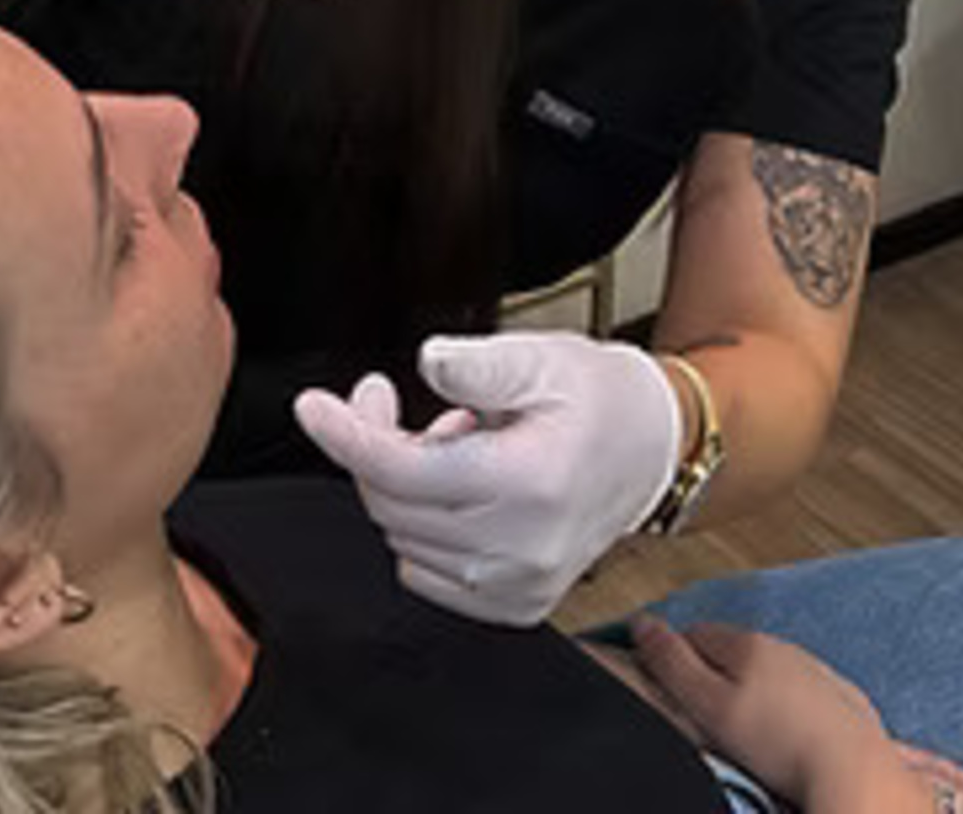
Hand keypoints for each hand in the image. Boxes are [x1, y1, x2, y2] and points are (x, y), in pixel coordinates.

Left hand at [293, 332, 682, 624]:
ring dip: (404, 485)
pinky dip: (420, 527)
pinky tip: (460, 488)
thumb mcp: (540, 357)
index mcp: (530, 482)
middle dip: (373, 443)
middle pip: (393, 504)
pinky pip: (424, 573)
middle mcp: (525, 546)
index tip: (311, 406)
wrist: (651, 450)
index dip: (346, 435)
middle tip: (390, 395)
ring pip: (402, 539)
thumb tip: (429, 361)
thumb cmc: (596, 397)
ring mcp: (520, 584)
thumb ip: (477, 363)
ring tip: (453, 442)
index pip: (405, 470)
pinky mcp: (516, 605)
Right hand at [629, 618, 962, 813]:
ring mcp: (818, 673)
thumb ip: (670, 663)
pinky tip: (789, 739)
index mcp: (747, 643)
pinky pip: (805, 695)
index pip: (694, 632)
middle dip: (716, 675)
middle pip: (733, 651)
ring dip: (756, 690)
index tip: (673, 690)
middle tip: (710, 719)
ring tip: (751, 735)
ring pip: (771, 671)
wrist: (855, 776)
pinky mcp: (844, 702)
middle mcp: (785, 648)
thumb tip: (641, 624)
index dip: (676, 659)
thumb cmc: (780, 746)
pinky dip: (791, 710)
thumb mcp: (708, 707)